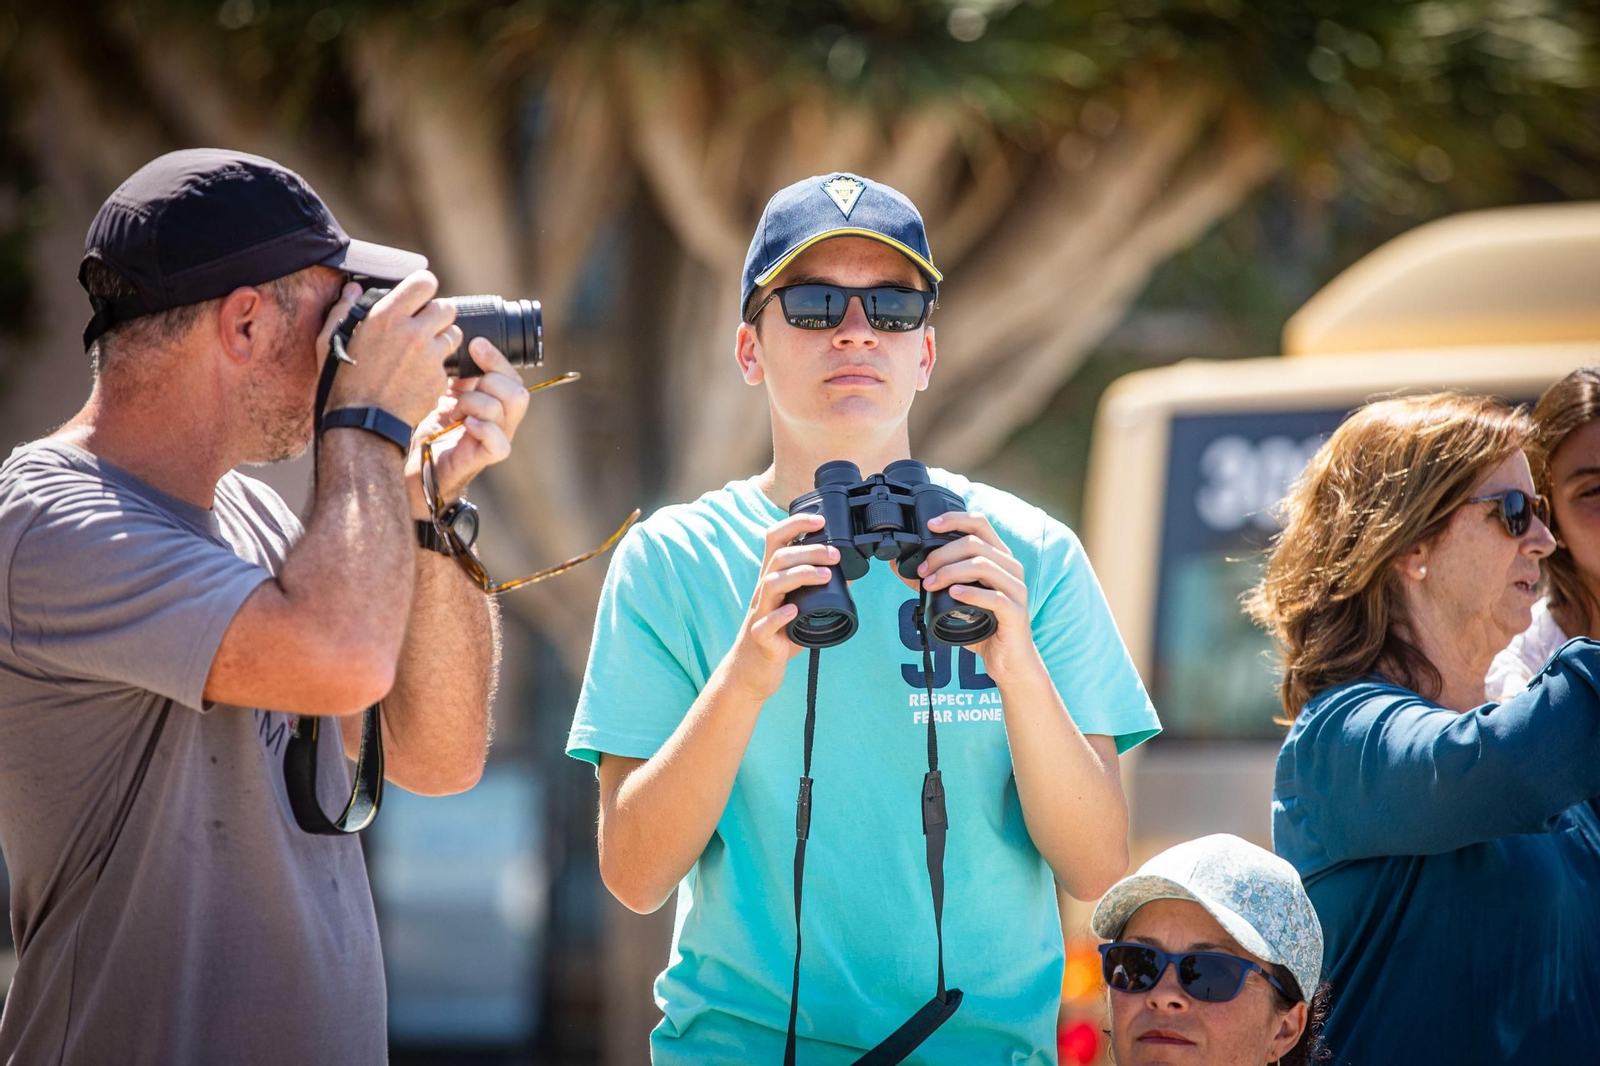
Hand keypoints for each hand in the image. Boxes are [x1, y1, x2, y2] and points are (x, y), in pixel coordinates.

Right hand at [323, 271, 462, 428]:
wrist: (362, 423)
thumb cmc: (341, 381)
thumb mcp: (329, 341)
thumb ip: (343, 310)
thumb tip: (354, 289)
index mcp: (386, 316)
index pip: (425, 282)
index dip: (424, 287)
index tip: (420, 296)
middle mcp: (413, 332)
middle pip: (447, 307)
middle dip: (437, 314)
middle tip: (425, 326)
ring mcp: (430, 356)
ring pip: (454, 334)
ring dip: (443, 339)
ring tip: (424, 351)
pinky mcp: (440, 379)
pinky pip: (448, 365)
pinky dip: (438, 368)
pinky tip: (419, 377)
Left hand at [403, 337, 530, 513]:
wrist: (413, 462)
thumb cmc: (430, 427)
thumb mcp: (444, 391)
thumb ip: (459, 372)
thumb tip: (460, 341)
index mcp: (495, 402)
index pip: (511, 376)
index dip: (497, 359)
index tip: (475, 344)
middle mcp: (501, 421)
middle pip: (518, 393)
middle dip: (489, 380)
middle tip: (461, 385)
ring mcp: (495, 440)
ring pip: (504, 412)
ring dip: (474, 403)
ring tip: (453, 410)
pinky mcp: (484, 458)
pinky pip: (499, 443)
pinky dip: (483, 429)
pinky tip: (465, 423)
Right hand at [723, 513, 837, 701]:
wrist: (751, 672)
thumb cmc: (776, 637)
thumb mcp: (798, 610)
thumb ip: (818, 593)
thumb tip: (848, 577)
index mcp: (771, 580)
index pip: (775, 540)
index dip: (795, 525)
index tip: (819, 520)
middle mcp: (763, 592)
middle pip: (777, 557)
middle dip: (808, 550)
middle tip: (835, 555)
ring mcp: (759, 613)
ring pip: (771, 583)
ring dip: (800, 575)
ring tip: (825, 576)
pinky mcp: (760, 637)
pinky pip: (766, 623)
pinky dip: (781, 614)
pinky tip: (795, 610)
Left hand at [908, 511, 1037, 681]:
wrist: (1008, 661)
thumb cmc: (983, 627)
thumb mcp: (955, 600)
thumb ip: (933, 581)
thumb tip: (899, 567)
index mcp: (999, 558)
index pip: (980, 524)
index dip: (954, 519)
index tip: (930, 525)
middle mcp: (1011, 568)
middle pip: (975, 543)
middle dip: (942, 554)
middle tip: (922, 571)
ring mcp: (1016, 589)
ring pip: (982, 565)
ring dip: (950, 572)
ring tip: (930, 584)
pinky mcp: (1016, 612)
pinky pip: (994, 596)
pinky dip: (970, 592)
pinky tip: (953, 594)